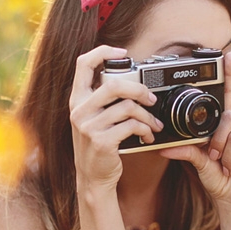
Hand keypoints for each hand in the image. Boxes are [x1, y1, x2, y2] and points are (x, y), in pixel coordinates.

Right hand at [69, 46, 163, 190]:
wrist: (92, 178)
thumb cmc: (97, 146)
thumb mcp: (92, 119)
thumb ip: (102, 99)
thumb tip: (130, 80)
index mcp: (77, 99)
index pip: (83, 64)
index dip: (102, 51)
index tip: (122, 52)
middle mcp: (79, 110)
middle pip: (113, 84)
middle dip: (139, 89)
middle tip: (151, 99)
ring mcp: (89, 126)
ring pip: (127, 107)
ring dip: (147, 116)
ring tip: (153, 124)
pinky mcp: (101, 141)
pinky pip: (131, 126)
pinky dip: (145, 130)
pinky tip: (147, 136)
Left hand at [158, 51, 230, 208]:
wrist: (230, 196)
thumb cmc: (215, 176)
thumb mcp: (197, 161)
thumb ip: (185, 151)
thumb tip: (163, 148)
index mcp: (224, 123)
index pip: (226, 95)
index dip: (228, 74)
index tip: (227, 55)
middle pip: (228, 118)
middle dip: (216, 143)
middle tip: (215, 157)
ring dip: (226, 157)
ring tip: (228, 165)